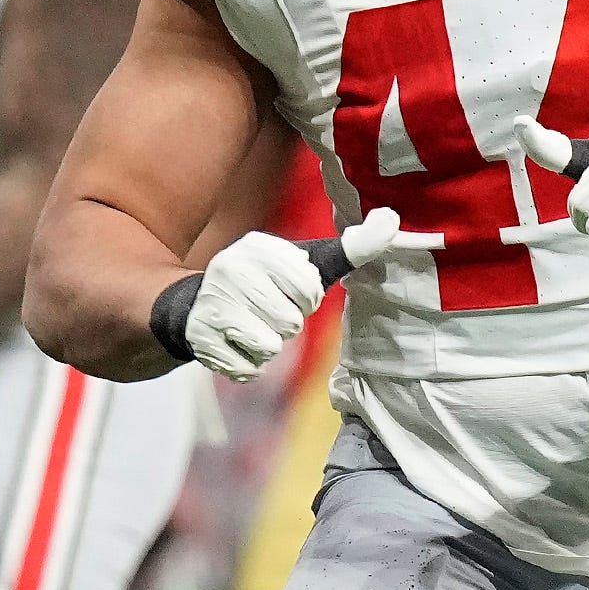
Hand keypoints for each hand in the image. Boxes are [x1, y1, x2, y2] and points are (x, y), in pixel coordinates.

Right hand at [153, 212, 403, 377]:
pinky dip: (249, 365)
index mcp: (258, 247)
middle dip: (286, 324)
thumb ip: (353, 246)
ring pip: (270, 346)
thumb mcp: (308, 262)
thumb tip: (391, 220)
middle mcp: (229, 269)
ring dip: (269, 346)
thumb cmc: (267, 285)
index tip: (290, 291)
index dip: (306, 298)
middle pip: (290, 322)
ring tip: (251, 327)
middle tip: (268, 312)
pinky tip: (235, 344)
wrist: (197, 308)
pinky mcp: (200, 338)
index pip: (308, 287)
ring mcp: (212, 304)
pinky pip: (248, 369)